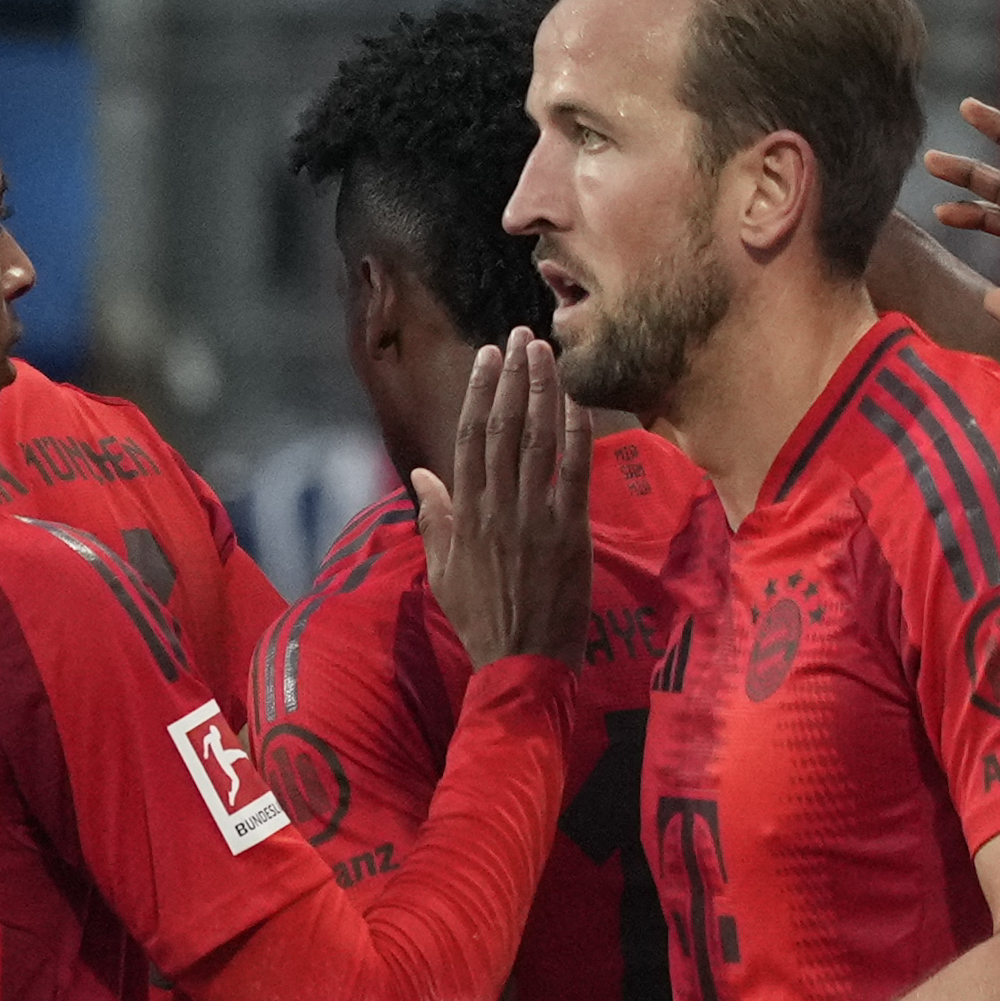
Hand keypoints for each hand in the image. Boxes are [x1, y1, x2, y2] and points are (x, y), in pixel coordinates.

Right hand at [414, 329, 594, 668]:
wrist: (520, 663)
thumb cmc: (482, 620)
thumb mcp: (443, 571)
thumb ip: (434, 520)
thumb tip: (420, 478)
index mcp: (466, 514)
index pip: (468, 438)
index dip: (479, 392)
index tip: (488, 358)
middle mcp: (496, 507)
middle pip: (502, 428)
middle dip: (512, 378)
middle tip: (520, 337)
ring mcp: (533, 518)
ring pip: (536, 441)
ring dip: (542, 392)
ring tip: (547, 352)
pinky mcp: (569, 533)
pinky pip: (573, 473)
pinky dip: (576, 434)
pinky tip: (579, 401)